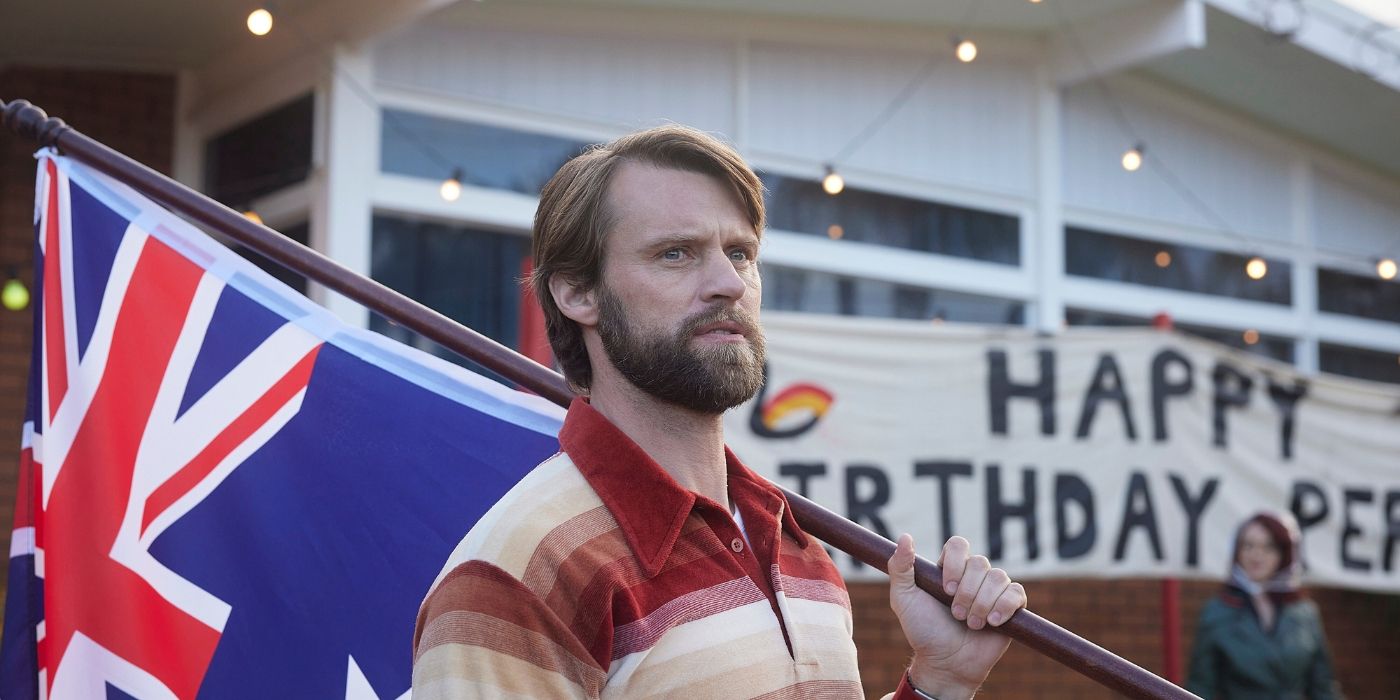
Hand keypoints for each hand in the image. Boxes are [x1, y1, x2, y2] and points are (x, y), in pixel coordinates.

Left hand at [887, 534, 1025, 699]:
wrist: (945, 663)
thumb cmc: (923, 630)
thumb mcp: (903, 599)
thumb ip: (900, 567)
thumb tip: (906, 537)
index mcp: (949, 568)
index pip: (958, 545)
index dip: (955, 565)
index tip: (946, 590)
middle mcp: (973, 575)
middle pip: (980, 563)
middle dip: (967, 592)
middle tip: (956, 615)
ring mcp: (993, 590)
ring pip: (999, 577)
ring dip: (982, 603)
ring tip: (971, 624)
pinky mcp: (1011, 607)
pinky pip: (1017, 593)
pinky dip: (1004, 607)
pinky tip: (992, 623)